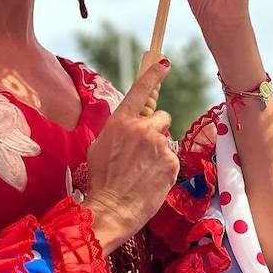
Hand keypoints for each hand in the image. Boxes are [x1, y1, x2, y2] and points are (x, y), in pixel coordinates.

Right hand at [82, 56, 180, 252]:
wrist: (111, 209)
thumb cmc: (101, 181)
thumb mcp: (100, 147)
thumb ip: (118, 131)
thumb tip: (129, 126)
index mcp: (121, 122)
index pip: (140, 90)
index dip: (153, 74)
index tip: (164, 63)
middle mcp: (142, 129)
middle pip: (161, 117)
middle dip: (155, 130)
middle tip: (143, 151)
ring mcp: (159, 146)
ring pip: (166, 141)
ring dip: (159, 152)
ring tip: (142, 171)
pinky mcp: (172, 163)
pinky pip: (172, 159)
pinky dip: (164, 169)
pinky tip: (150, 180)